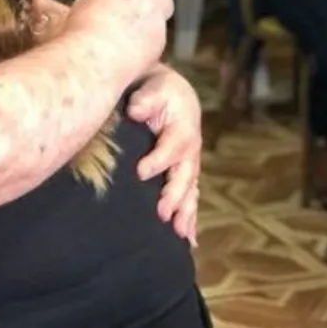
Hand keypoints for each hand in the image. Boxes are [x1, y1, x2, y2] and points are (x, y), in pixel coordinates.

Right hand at [65, 0, 173, 84]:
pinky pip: (161, 30)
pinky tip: (135, 47)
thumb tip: (93, 0)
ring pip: (164, 1)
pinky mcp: (161, 41)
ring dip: (153, 7)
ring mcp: (155, 18)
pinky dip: (151, 34)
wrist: (92, 67)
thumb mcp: (77, 8)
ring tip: (136, 22)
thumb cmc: (76, 37)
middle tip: (124, 4)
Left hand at [127, 64, 200, 244]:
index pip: (173, 147)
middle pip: (185, 176)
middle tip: (162, 214)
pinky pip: (189, 198)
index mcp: (184, 128)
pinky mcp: (184, 174)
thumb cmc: (158, 90)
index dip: (159, 160)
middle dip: (175, 196)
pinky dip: (190, 217)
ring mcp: (189, 164)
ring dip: (185, 213)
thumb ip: (146, 99)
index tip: (141, 172)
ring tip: (180, 235)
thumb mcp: (154, 87)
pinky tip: (188, 240)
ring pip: (190, 191)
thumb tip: (135, 110)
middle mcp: (190, 150)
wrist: (169, 94)